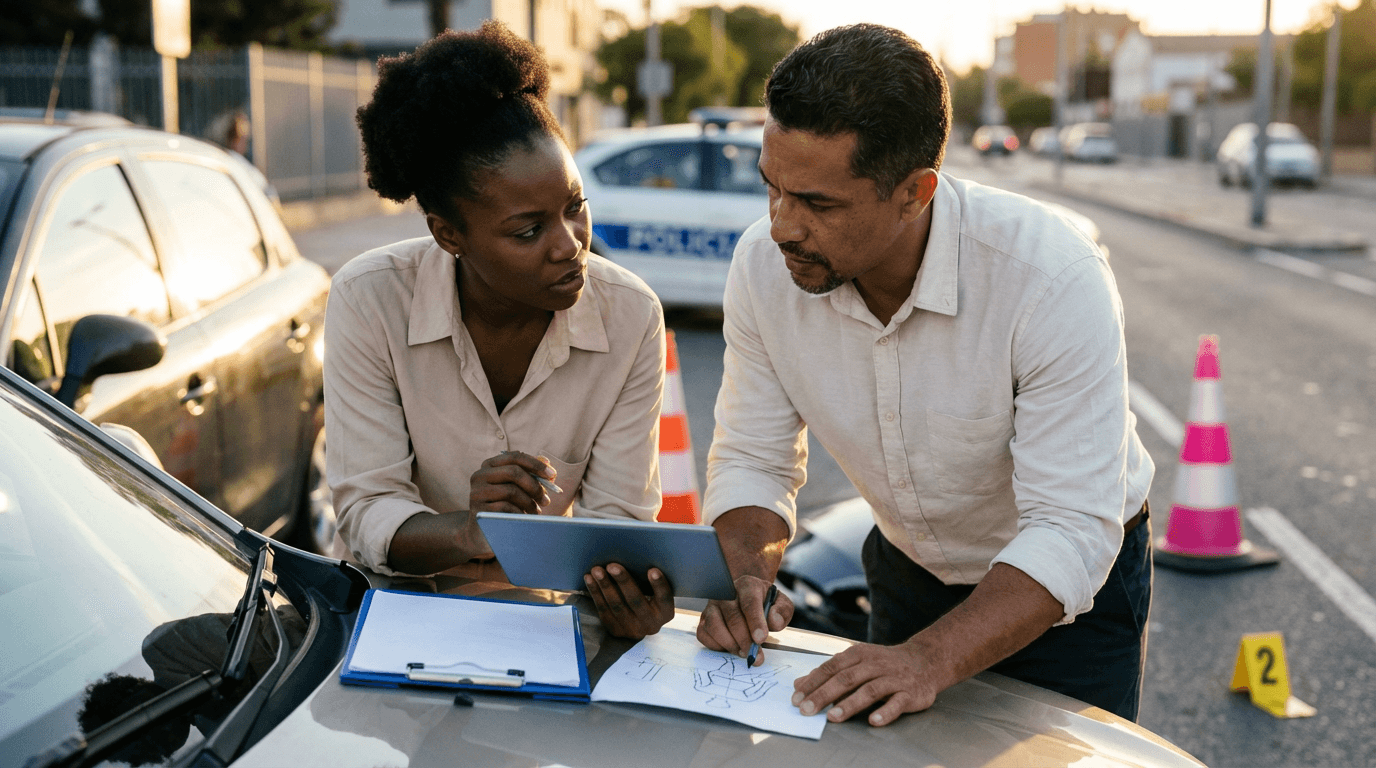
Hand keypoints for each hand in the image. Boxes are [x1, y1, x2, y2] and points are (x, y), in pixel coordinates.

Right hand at [469, 451, 555, 513]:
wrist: (484, 532)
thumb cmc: (504, 505)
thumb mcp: (517, 487)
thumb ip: (530, 473)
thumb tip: (546, 461)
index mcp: (490, 465)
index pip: (515, 457)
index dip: (535, 464)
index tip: (552, 474)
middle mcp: (480, 475)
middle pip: (513, 472)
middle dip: (534, 486)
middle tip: (546, 500)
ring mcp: (477, 492)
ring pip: (510, 491)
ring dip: (529, 502)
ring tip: (536, 511)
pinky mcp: (479, 510)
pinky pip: (505, 507)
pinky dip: (519, 512)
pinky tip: (523, 518)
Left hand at [584, 563, 674, 638]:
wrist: (638, 626)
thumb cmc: (649, 600)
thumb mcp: (656, 595)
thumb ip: (652, 583)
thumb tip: (636, 557)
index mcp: (665, 613)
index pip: (664, 598)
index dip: (659, 585)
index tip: (652, 570)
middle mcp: (650, 624)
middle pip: (635, 600)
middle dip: (623, 581)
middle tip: (612, 566)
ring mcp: (631, 629)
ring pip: (616, 605)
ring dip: (605, 585)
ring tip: (597, 570)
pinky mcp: (615, 629)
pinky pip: (603, 609)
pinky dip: (595, 592)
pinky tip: (589, 578)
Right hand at [696, 574, 791, 664]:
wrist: (750, 603)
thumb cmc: (766, 605)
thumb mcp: (781, 604)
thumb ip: (782, 611)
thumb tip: (774, 621)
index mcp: (747, 585)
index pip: (749, 602)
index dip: (755, 621)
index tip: (761, 638)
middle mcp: (726, 593)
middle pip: (732, 617)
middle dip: (744, 639)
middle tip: (754, 655)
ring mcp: (712, 606)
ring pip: (714, 626)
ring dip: (730, 644)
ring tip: (743, 653)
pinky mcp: (704, 620)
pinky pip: (704, 634)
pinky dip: (716, 645)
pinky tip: (730, 649)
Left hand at [790, 641, 938, 726]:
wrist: (926, 661)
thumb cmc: (884, 664)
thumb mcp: (856, 662)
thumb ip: (829, 673)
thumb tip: (799, 684)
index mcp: (859, 654)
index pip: (831, 667)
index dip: (813, 682)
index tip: (796, 697)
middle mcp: (875, 664)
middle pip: (846, 678)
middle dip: (824, 694)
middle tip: (806, 709)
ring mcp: (893, 678)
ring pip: (869, 690)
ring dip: (850, 704)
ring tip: (833, 717)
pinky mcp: (910, 693)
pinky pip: (897, 703)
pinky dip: (885, 712)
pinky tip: (872, 721)